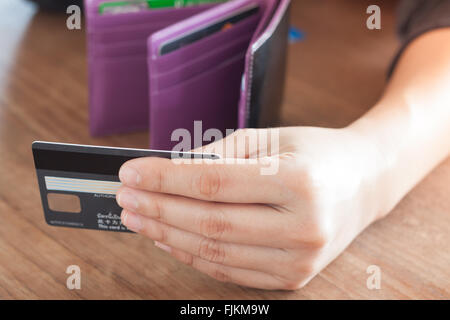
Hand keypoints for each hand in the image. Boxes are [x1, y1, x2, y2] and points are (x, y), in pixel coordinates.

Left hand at [116, 127, 385, 289]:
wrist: (364, 184)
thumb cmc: (317, 155)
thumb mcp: (272, 140)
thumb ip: (220, 155)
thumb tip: (169, 171)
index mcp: (300, 181)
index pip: (213, 182)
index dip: (165, 178)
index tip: (132, 173)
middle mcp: (303, 226)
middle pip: (209, 222)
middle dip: (158, 208)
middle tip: (126, 196)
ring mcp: (299, 258)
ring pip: (214, 252)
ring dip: (168, 234)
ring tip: (139, 217)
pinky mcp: (292, 276)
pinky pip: (229, 271)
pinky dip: (193, 255)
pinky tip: (169, 238)